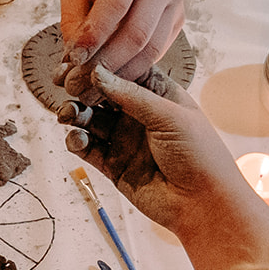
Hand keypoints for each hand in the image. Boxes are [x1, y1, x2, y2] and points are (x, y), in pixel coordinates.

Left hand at [57, 0, 183, 78]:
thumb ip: (74, 13)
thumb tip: (75, 58)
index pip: (115, 4)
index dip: (94, 36)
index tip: (72, 61)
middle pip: (136, 33)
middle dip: (105, 65)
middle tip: (77, 86)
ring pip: (151, 49)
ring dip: (120, 74)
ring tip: (91, 90)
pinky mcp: (178, 17)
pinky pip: (157, 50)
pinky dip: (134, 68)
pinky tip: (111, 79)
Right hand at [63, 62, 268, 269]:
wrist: (203, 205)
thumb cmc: (200, 155)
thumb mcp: (169, 116)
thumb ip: (131, 94)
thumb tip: (97, 72)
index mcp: (158, 95)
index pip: (124, 72)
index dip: (102, 67)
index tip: (79, 63)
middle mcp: (138, 115)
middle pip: (102, 94)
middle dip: (82, 90)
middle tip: (66, 88)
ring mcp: (125, 139)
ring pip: (90, 120)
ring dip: (76, 114)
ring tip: (68, 116)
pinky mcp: (113, 164)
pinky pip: (88, 148)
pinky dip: (76, 141)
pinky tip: (76, 139)